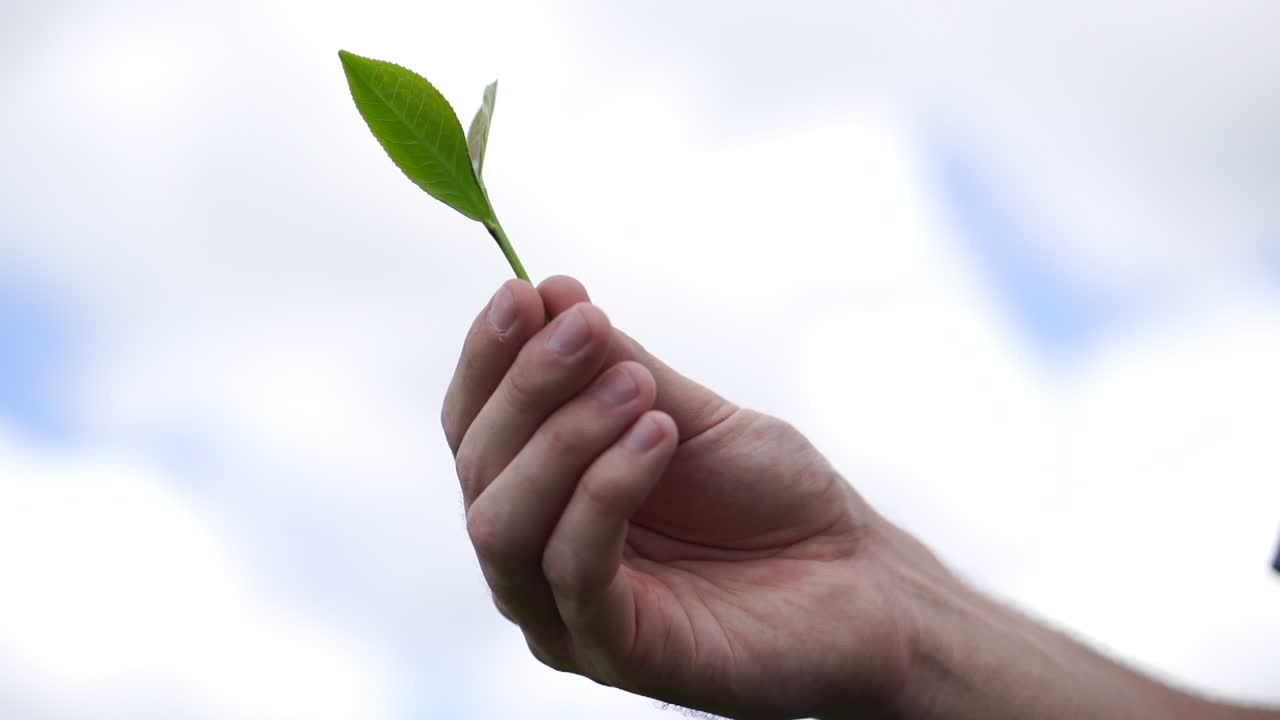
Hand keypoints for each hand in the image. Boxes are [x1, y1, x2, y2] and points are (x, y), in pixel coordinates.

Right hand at [442, 277, 924, 718]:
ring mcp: (565, 615)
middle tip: (586, 325)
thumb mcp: (687, 413)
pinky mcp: (614, 653)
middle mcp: (534, 558)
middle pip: (479, 469)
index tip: (522, 292)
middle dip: (527, 387)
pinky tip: (656, 435)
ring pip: (504, 524)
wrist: (856, 576)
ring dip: (562, 438)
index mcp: (541, 496)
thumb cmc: (767, 495)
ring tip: (635, 388)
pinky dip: (604, 491)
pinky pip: (575, 570)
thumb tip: (547, 293)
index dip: (487, 359)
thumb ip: (614, 366)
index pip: (473, 427)